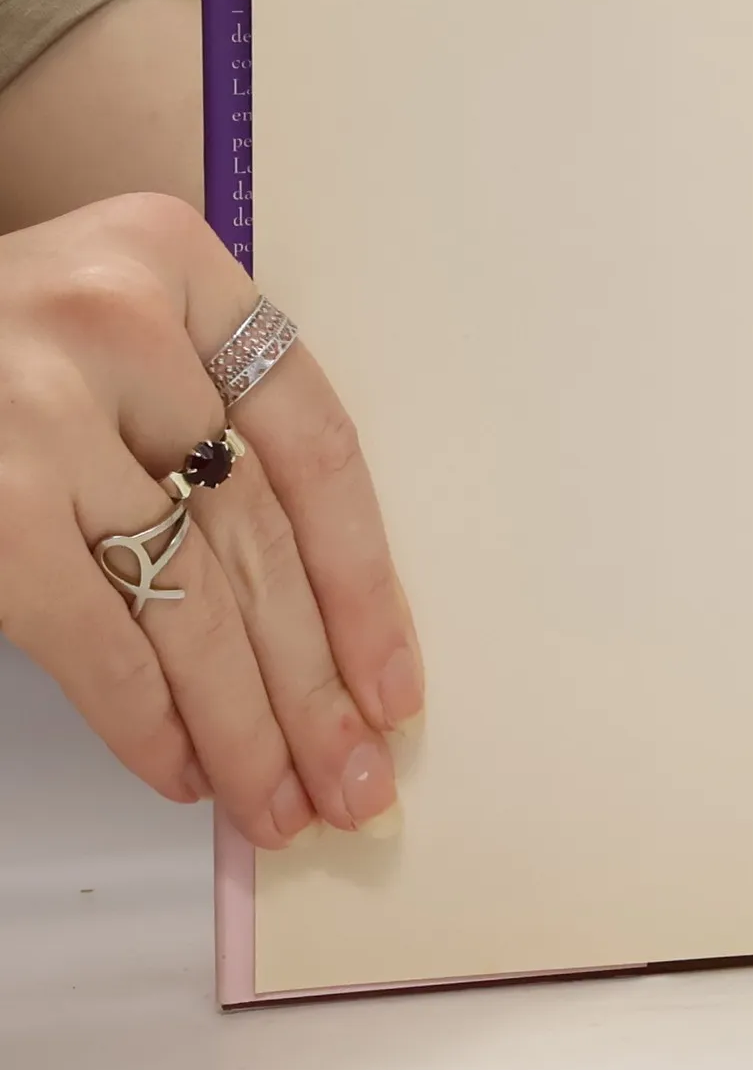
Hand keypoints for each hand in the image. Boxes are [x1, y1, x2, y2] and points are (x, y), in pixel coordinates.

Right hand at [0, 192, 421, 845]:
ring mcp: (39, 407)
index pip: (317, 445)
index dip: (367, 583)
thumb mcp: (104, 337)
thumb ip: (196, 430)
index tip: (396, 685)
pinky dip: (147, 718)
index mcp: (178, 265)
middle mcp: (120, 322)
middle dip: (317, 683)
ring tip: (284, 804)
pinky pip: (94, 634)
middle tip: (356, 784)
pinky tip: (187, 773)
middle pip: (261, 537)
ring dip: (248, 723)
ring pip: (191, 597)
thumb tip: (308, 631)